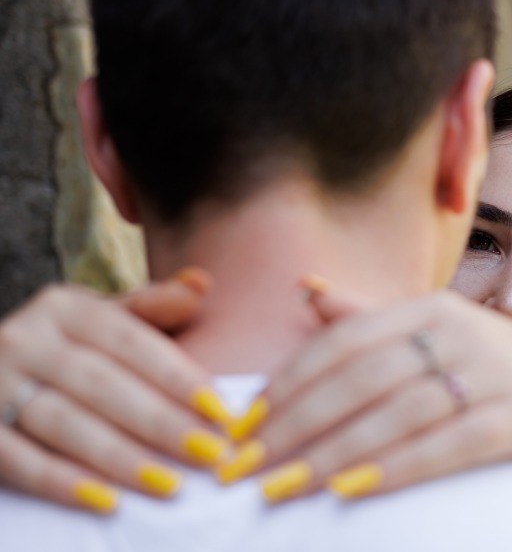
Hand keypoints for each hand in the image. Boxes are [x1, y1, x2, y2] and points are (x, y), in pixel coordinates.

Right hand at [0, 272, 232, 512]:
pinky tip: (106, 501)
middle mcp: (26, 338)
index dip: (177, 377)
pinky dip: (61, 482)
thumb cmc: (63, 348)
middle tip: (208, 453)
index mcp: (65, 307)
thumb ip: (152, 306)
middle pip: (103, 385)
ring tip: (168, 483)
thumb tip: (202, 283)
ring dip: (120, 457)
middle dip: (160, 422)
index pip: (131, 342)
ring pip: (64, 424)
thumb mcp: (100, 319)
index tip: (219, 410)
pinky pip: (18, 460)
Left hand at [220, 287, 511, 502]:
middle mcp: (463, 331)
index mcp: (433, 309)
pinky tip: (353, 490)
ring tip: (281, 488)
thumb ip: (373, 319)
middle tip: (243, 469)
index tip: (244, 427)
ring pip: (397, 412)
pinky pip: (450, 443)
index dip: (289, 383)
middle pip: (361, 378)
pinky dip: (398, 466)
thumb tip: (307, 289)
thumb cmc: (504, 378)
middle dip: (295, 425)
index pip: (343, 342)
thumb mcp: (443, 338)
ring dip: (332, 452)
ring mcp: (497, 372)